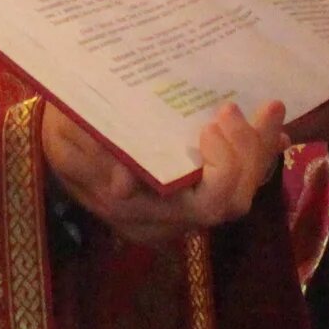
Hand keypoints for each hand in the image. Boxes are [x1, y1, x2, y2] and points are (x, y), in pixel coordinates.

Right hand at [41, 101, 285, 249]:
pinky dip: (255, 158)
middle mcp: (168, 221)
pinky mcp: (190, 198)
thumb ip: (96, 154)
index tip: (212, 124)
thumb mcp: (70, 134)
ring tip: (271, 110)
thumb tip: (124, 184)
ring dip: (260, 151)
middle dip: (251, 152)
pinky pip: (234, 185)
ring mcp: (182, 213)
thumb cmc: (64, 132)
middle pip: (232, 202)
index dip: (224, 168)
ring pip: (239, 194)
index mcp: (138, 212)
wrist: (57, 144)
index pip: (203, 205)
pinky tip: (272, 132)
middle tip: (252, 106)